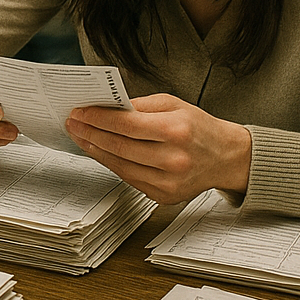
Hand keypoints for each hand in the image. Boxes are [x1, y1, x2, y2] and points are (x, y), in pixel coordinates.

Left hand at [66, 93, 250, 204]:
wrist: (226, 157)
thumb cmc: (199, 127)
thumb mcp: (173, 104)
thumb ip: (139, 105)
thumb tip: (106, 107)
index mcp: (176, 130)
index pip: (126, 125)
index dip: (98, 118)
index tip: (80, 112)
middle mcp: (173, 159)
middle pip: (119, 147)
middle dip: (90, 133)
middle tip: (73, 123)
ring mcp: (169, 182)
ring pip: (120, 166)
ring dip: (95, 150)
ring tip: (81, 137)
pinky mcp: (164, 196)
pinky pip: (129, 178)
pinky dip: (112, 164)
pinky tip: (100, 152)